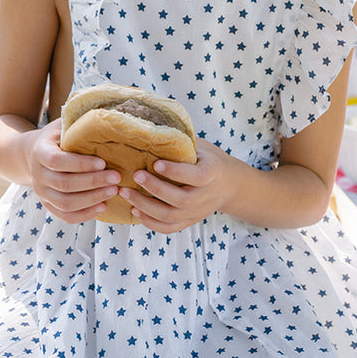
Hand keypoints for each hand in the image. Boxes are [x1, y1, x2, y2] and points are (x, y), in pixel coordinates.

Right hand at [26, 119, 120, 223]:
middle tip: (116, 178)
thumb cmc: (56, 137)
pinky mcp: (48, 205)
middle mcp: (38, 175)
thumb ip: (78, 122)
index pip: (58, 161)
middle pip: (64, 184)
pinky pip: (66, 216)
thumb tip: (107, 115)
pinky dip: (85, 214)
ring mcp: (41, 193)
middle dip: (93, 182)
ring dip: (92, 199)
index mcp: (40, 152)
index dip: (80, 164)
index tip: (103, 162)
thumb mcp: (62, 125)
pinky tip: (103, 206)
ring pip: (66, 203)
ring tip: (113, 191)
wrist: (33, 153)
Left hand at [118, 138, 233, 232]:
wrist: (230, 185)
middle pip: (180, 199)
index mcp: (211, 174)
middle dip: (154, 188)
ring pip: (170, 216)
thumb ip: (183, 143)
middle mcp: (205, 197)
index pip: (196, 176)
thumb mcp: (202, 147)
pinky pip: (168, 228)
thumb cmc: (210, 160)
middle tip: (135, 175)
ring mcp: (196, 212)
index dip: (175, 171)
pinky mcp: (189, 221)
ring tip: (126, 193)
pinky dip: (150, 222)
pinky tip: (135, 210)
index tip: (156, 163)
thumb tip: (153, 129)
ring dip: (145, 206)